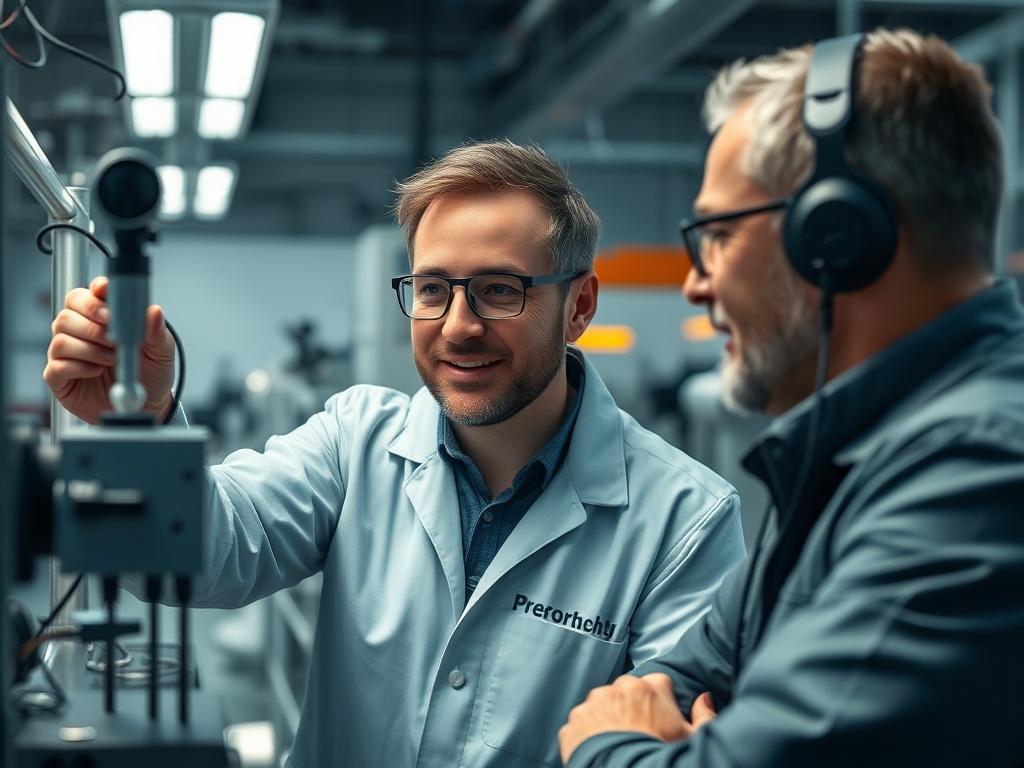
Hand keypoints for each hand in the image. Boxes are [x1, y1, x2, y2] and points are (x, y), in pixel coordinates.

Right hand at [43, 275, 175, 424]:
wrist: (147, 405)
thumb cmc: (151, 373)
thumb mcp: (161, 351)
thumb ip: (155, 331)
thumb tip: (153, 310)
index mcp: (103, 318)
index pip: (87, 295)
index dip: (94, 293)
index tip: (104, 292)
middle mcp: (81, 332)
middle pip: (68, 313)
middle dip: (92, 323)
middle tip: (113, 337)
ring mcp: (68, 354)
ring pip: (60, 338)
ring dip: (89, 348)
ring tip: (112, 358)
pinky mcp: (61, 378)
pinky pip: (56, 366)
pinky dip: (78, 367)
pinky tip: (96, 371)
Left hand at [558, 675, 716, 764]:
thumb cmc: (659, 757)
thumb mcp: (692, 739)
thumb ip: (704, 715)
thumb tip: (704, 698)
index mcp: (648, 688)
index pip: (657, 683)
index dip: (659, 702)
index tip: (659, 718)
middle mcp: (618, 689)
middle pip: (626, 690)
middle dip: (631, 705)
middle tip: (637, 732)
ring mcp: (593, 704)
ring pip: (602, 704)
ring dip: (607, 717)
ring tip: (617, 743)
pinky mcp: (575, 721)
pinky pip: (582, 723)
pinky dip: (588, 733)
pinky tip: (600, 749)